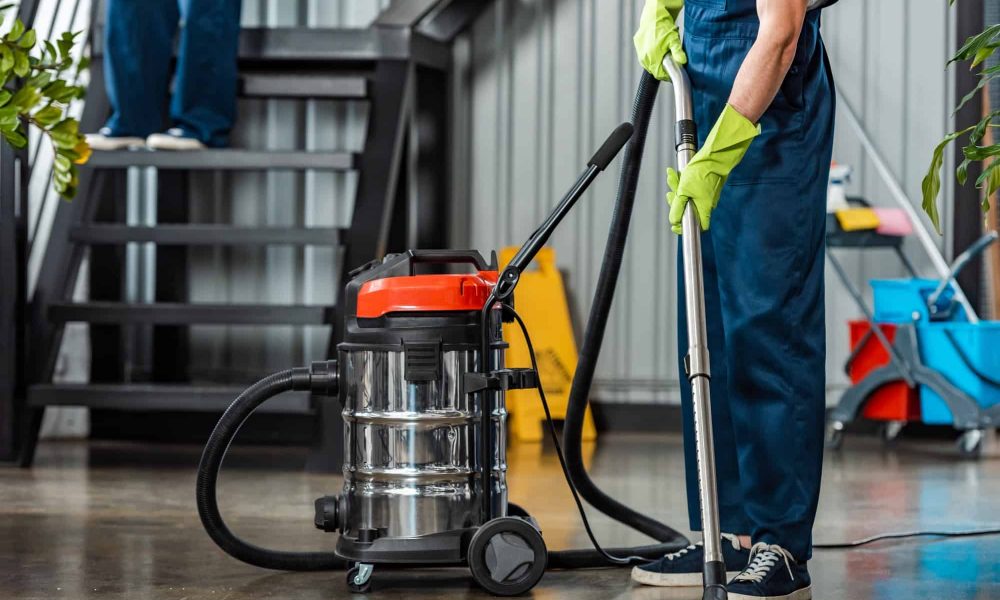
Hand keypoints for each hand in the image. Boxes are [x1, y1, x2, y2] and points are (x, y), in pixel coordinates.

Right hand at [633, 0, 686, 80]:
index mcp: (652, 57)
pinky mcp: (638, 48)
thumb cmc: (663, 27)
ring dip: (656, 62)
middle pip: (654, 70)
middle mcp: (644, 57)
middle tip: (669, 60)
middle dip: (662, 68)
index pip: (659, 74)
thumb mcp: (674, 39)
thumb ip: (677, 51)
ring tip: (663, 54)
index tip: (672, 71)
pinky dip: (651, 56)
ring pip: (649, 64)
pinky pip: (645, 57)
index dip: (667, 75)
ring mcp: (640, 53)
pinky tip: (657, 49)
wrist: (654, 16)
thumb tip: (682, 61)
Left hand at [666, 105, 760, 234]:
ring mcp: (705, 195)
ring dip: (676, 188)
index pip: (696, 227)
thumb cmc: (702, 172)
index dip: (684, 227)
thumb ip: (677, 207)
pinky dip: (681, 183)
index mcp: (703, 209)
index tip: (675, 224)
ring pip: (686, 197)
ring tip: (672, 177)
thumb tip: (674, 221)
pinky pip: (689, 188)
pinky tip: (675, 174)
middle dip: (675, 202)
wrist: (714, 155)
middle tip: (671, 194)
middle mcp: (706, 204)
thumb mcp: (683, 191)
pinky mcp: (703, 186)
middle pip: (687, 210)